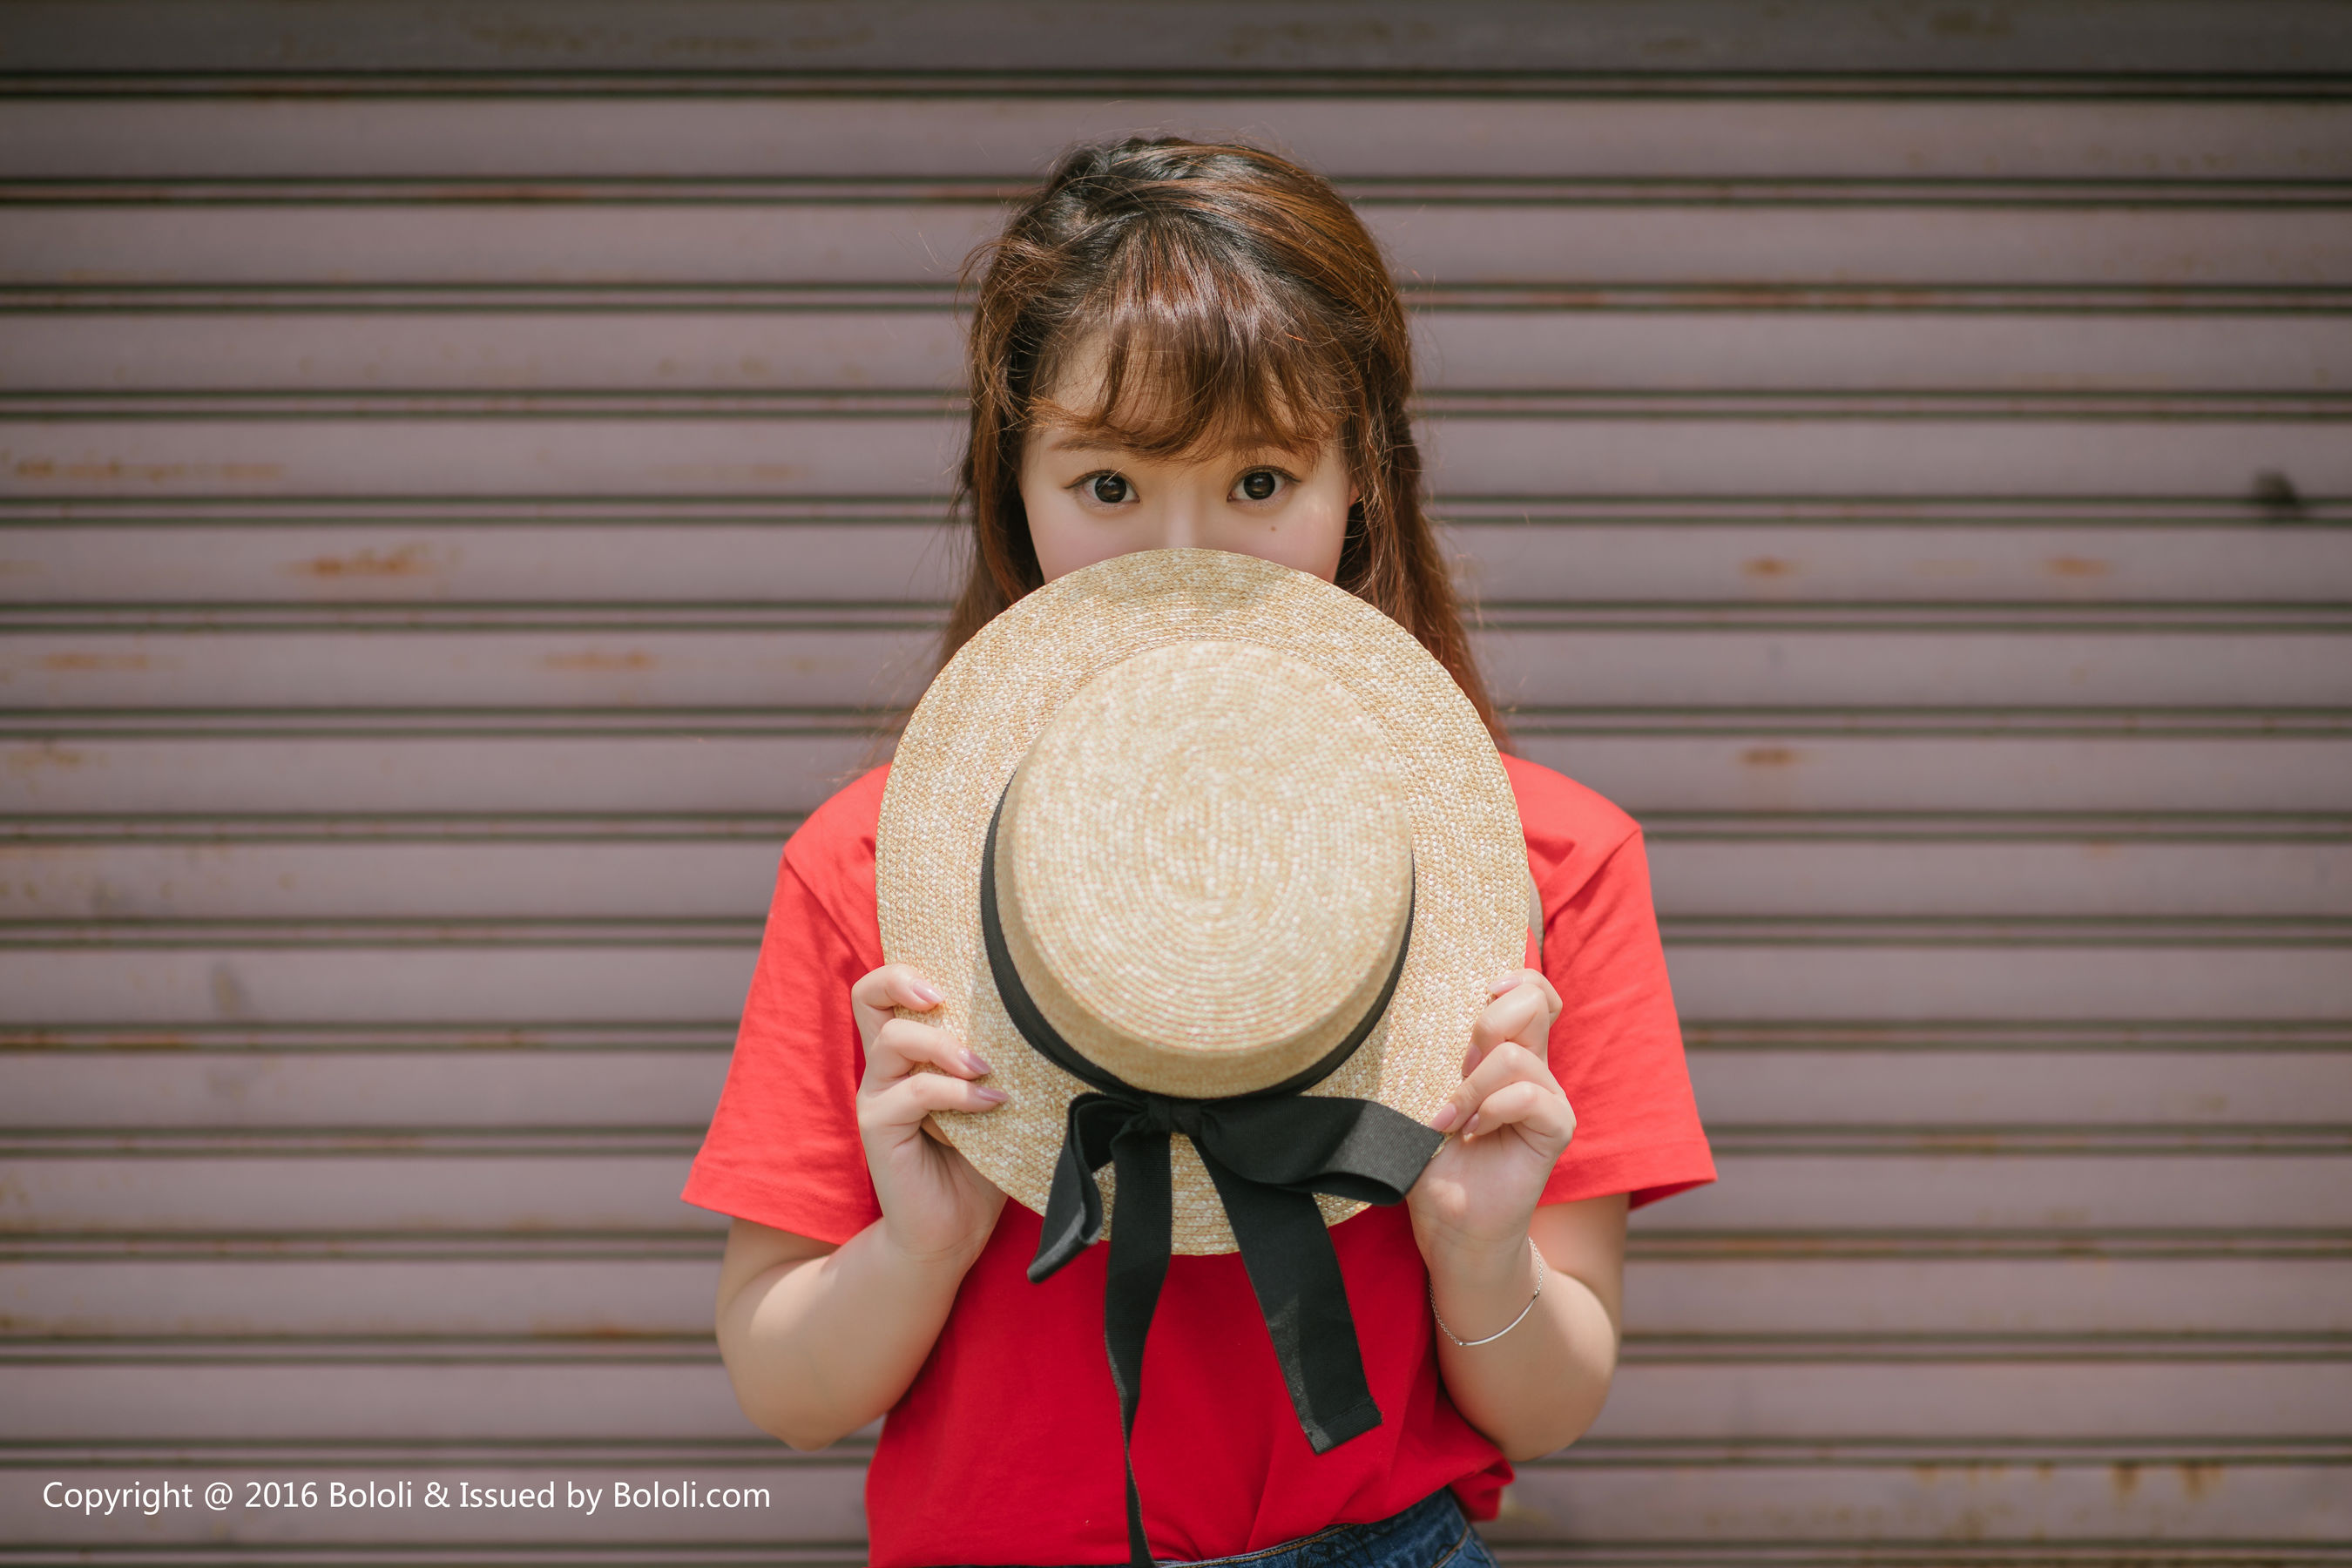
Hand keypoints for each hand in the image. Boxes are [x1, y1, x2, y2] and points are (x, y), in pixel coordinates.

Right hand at [850, 964, 1008, 1268]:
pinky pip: (914, 1091)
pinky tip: (992, 1105)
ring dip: (945, 1045)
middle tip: (945, 997)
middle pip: (867, 995)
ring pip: (894, 1040)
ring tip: (985, 1068)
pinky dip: (957, 1093)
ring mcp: (877, 1095)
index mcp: (909, 1052)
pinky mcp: (878, 1127)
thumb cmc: (983, 1160)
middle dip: (905, 981)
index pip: (884, 990)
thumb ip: (1006, 1062)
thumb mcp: (997, 1098)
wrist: (955, 1229)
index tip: (950, 978)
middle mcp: (884, 1066)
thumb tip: (1057, 1023)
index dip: (905, 970)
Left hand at [1406, 969, 1574, 1266]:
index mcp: (1502, 1054)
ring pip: (1516, 1056)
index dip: (1516, 979)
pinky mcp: (1555, 1129)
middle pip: (1535, 1003)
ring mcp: (1547, 1098)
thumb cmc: (1429, 1163)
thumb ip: (1425, 1061)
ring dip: (1471, 1087)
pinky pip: (1531, 1096)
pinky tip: (1470, 1135)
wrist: (1452, 1225)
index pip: (1532, 992)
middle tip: (1457, 1066)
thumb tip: (1391, 1016)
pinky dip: (1491, 1110)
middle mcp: (1531, 1069)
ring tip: (1447, 1120)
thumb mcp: (1419, 1101)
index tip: (1482, 991)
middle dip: (1486, 1024)